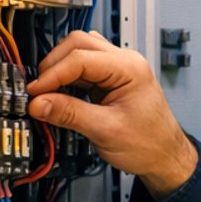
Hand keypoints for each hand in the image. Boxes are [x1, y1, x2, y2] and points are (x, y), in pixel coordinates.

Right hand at [24, 31, 198, 195]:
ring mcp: (117, 70)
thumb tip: (38, 103)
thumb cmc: (150, 144)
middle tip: (38, 91)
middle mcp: (125, 62)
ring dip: (59, 70)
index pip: (80, 57)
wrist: (165, 156)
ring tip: (47, 94)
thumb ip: (70, 114)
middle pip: (78, 44)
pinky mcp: (110, 81)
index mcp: (129, 68)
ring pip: (78, 53)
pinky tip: (60, 96)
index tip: (34, 92)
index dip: (53, 74)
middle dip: (54, 65)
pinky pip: (82, 70)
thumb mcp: (105, 130)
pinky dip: (67, 80)